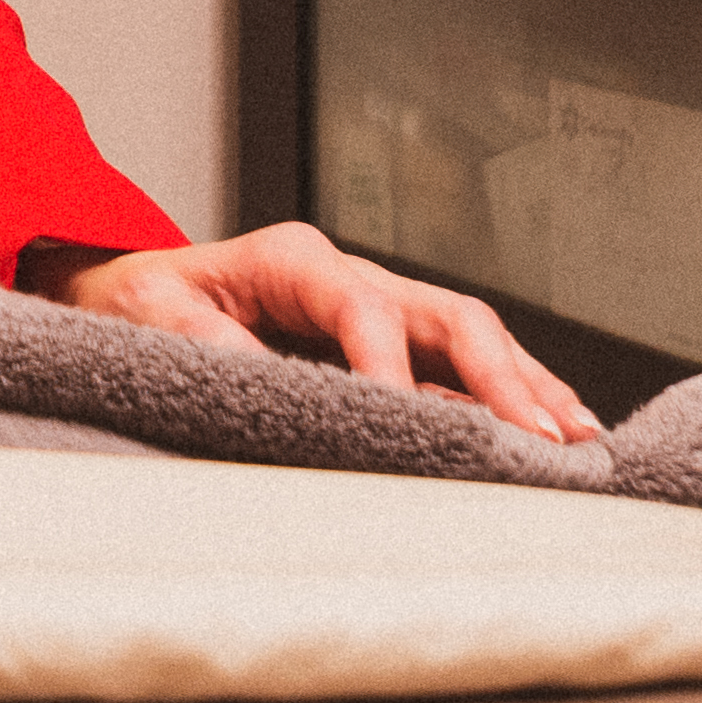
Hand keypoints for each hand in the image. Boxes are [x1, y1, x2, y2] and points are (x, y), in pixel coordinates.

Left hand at [44, 220, 603, 448]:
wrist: (125, 294)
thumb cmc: (137, 303)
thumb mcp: (151, 315)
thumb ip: (207, 342)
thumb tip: (269, 381)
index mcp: (293, 261)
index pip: (362, 308)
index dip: (392, 367)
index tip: (412, 421)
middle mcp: (350, 276)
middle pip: (446, 315)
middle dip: (498, 377)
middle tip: (538, 438)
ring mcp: (378, 305)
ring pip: (474, 337)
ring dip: (527, 386)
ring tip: (576, 441)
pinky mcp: (389, 342)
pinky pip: (465, 363)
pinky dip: (514, 394)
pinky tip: (556, 430)